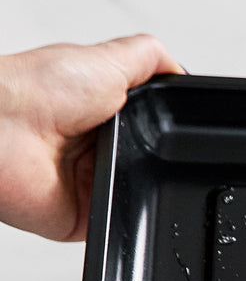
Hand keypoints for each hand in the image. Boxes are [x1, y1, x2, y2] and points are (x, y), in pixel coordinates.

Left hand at [0, 35, 183, 240]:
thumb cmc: (32, 91)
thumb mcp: (107, 58)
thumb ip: (150, 59)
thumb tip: (179, 69)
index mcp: (101, 109)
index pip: (152, 124)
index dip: (165, 125)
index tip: (170, 120)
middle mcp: (94, 146)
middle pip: (152, 159)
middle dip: (154, 153)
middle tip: (135, 138)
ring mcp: (89, 182)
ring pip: (141, 191)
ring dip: (137, 180)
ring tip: (115, 160)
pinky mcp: (83, 216)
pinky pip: (120, 222)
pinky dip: (122, 213)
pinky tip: (107, 190)